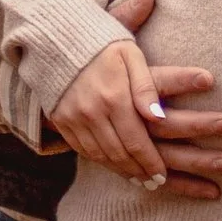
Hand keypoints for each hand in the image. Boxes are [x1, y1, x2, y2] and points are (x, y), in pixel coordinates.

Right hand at [47, 0, 221, 196]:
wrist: (58, 37)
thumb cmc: (104, 43)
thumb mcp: (131, 54)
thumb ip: (147, 86)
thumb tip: (158, 116)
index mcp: (114, 96)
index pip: (137, 140)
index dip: (151, 162)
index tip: (164, 176)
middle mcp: (91, 112)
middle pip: (120, 153)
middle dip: (140, 171)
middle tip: (155, 183)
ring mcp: (73, 119)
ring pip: (101, 156)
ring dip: (122, 171)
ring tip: (139, 180)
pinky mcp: (61, 121)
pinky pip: (83, 150)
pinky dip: (101, 162)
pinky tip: (114, 166)